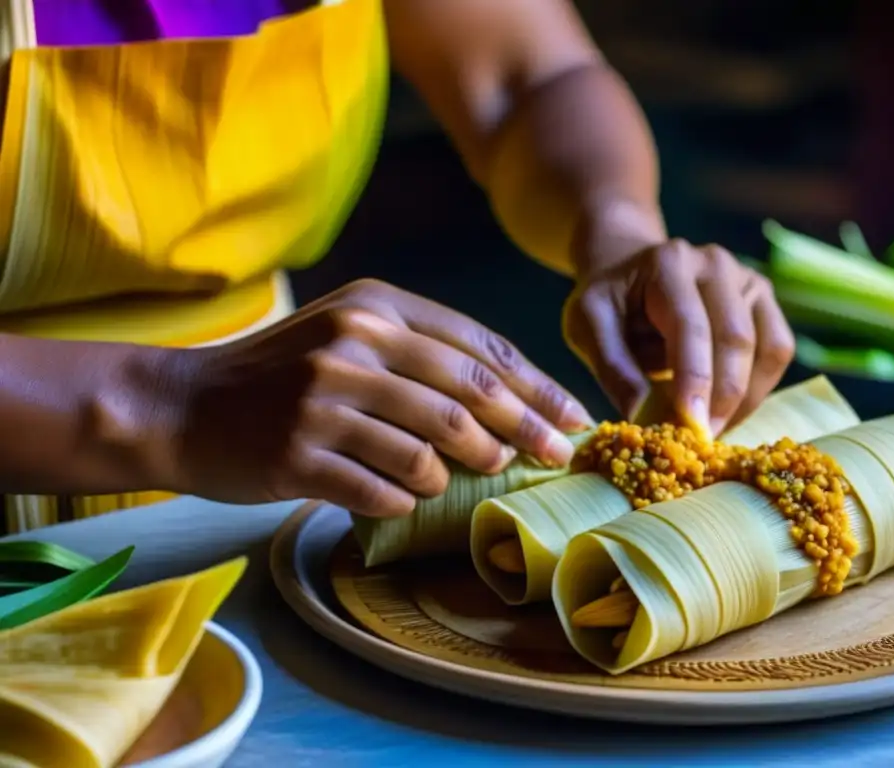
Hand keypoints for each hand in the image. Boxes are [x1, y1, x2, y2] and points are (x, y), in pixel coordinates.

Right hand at [157, 279, 592, 516]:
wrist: (183, 405)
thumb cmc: (282, 374)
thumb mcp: (350, 333)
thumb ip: (421, 354)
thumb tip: (513, 403)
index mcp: (375, 306)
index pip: (479, 348)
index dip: (537, 387)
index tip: (574, 417)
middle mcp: (352, 343)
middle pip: (468, 397)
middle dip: (526, 431)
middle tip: (556, 456)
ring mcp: (322, 400)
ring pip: (430, 447)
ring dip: (466, 469)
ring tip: (476, 474)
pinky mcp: (298, 454)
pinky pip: (383, 488)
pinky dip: (408, 498)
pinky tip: (409, 496)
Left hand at [563, 240, 794, 434]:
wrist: (630, 273)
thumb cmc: (609, 302)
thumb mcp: (587, 325)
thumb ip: (611, 366)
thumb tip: (640, 415)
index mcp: (669, 263)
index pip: (690, 326)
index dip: (695, 379)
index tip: (692, 427)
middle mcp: (716, 264)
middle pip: (736, 339)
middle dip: (722, 398)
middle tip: (702, 442)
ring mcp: (747, 280)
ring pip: (767, 348)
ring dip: (745, 399)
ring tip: (713, 430)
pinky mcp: (763, 302)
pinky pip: (777, 351)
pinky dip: (759, 389)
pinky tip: (728, 412)